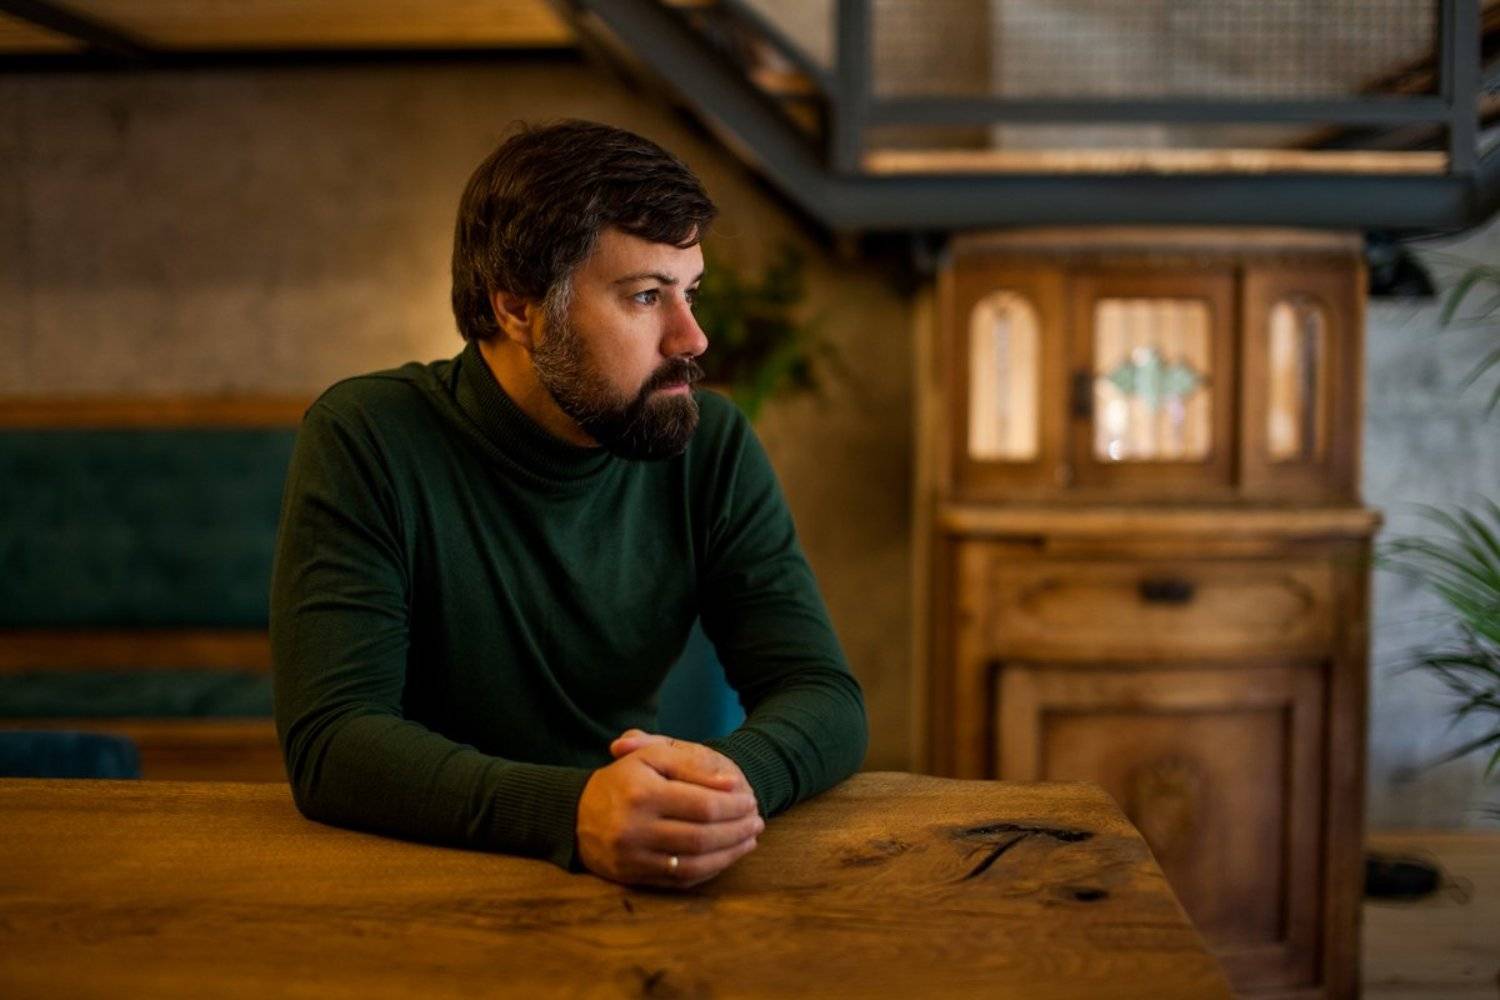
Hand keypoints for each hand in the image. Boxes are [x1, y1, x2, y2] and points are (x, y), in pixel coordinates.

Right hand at [577, 737, 762, 888]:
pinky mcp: (633, 877)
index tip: (752, 800)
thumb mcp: (651, 757)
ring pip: (695, 862)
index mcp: (643, 794)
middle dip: (738, 830)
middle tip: (758, 820)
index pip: (704, 805)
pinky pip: (680, 879)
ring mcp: (633, 857)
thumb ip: (691, 765)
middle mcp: (635, 828)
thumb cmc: (624, 778)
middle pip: (703, 837)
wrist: (577, 813)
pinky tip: (726, 856)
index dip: (734, 806)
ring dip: (730, 853)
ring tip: (750, 839)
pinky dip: (710, 869)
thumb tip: (730, 784)